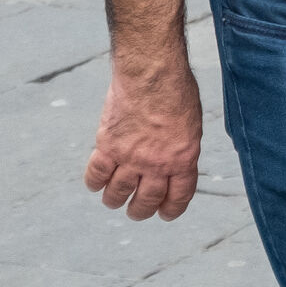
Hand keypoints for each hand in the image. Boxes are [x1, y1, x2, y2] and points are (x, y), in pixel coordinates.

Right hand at [84, 57, 202, 220]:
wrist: (151, 72)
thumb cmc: (175, 88)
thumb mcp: (191, 123)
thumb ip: (181, 146)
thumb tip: (173, 156)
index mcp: (183, 159)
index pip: (178, 196)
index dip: (170, 209)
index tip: (164, 214)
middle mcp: (157, 164)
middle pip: (147, 200)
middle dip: (140, 210)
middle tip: (135, 213)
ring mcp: (131, 157)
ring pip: (118, 192)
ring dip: (114, 199)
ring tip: (112, 201)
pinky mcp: (108, 146)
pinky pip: (97, 173)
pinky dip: (94, 182)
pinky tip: (94, 184)